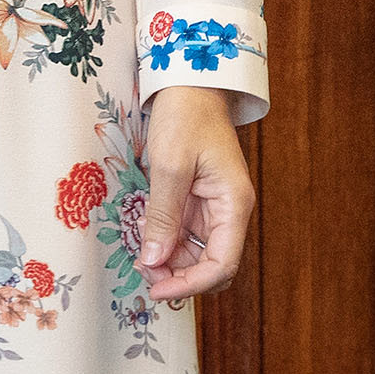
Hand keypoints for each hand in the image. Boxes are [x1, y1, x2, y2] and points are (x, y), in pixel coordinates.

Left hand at [134, 89, 254, 300]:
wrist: (190, 83)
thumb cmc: (186, 116)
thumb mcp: (170, 165)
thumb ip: (163, 216)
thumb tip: (154, 261)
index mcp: (234, 204)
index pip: (223, 264)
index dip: (192, 285)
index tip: (158, 289)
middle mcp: (229, 211)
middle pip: (211, 265)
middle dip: (179, 275)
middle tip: (143, 271)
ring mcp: (214, 207)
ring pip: (197, 254)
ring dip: (170, 261)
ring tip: (140, 252)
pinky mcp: (198, 201)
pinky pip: (186, 234)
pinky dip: (166, 241)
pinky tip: (146, 232)